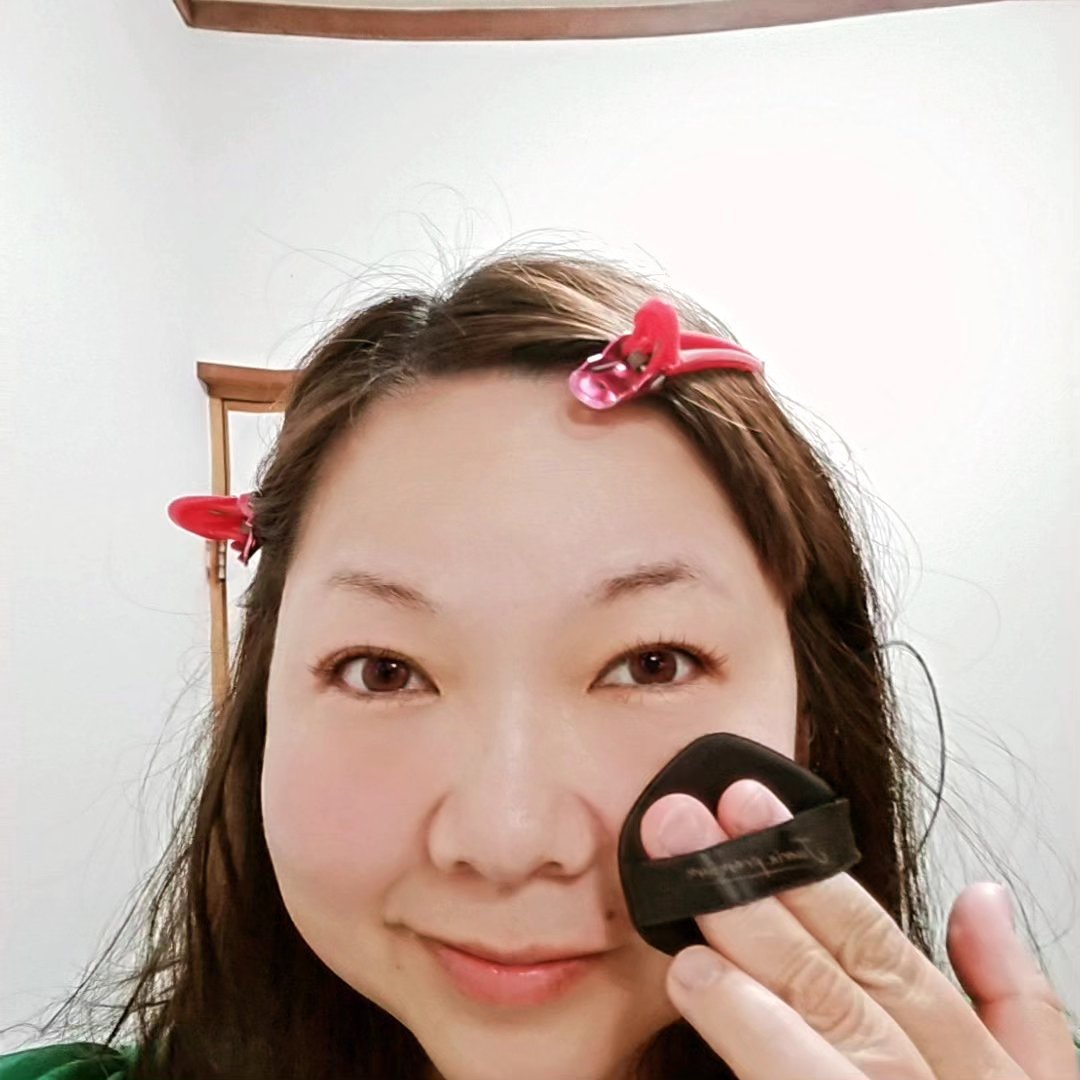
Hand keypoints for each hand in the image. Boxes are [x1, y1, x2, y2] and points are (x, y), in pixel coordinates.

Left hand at [640, 779, 1078, 1079]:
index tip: (749, 805)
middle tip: (681, 835)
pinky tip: (714, 1015)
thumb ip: (1017, 1001)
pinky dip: (767, 1065)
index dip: (812, 874)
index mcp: (986, 1072)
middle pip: (842, 993)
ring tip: (690, 955)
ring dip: (757, 1006)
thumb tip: (981, 896)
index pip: (884, 954)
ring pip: (832, 1066)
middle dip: (756, 903)